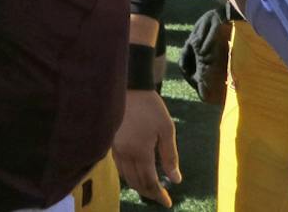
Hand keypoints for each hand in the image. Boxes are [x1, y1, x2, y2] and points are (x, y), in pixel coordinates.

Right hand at [112, 89, 180, 205]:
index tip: (168, 203)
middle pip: (137, 183)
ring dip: (139, 186)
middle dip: (150, 193)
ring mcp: (116, 149)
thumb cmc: (150, 107)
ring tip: (151, 189)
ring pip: (126, 177)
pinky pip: (120, 167)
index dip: (159, 195)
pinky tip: (137, 173)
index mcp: (141, 152)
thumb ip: (170, 156)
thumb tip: (176, 179)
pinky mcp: (111, 143)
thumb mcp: (167, 129)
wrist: (129, 87)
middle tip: (161, 198)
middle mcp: (126, 154)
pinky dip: (129, 176)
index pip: (150, 182)